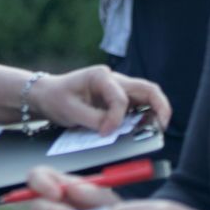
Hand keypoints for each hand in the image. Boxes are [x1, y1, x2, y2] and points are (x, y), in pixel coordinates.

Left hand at [28, 66, 172, 134]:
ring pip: (147, 96)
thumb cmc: (57, 98)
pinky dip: (146, 116)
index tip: (105, 134)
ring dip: (155, 112)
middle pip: (147, 89)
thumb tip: (112, 129)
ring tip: (158, 129)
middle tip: (162, 127)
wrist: (48, 95)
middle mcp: (114, 79)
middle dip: (159, 107)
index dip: (116, 119)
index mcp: (101, 76)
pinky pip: (139, 105)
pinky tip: (145, 128)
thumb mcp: (70, 110)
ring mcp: (118, 88)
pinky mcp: (118, 99)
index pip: (120, 99)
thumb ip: (94, 120)